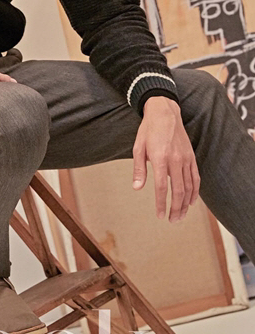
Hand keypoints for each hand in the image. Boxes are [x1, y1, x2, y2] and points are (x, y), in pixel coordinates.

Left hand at [132, 96, 199, 221]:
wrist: (165, 112)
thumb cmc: (148, 130)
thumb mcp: (138, 148)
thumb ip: (139, 169)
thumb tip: (137, 188)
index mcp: (160, 158)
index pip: (162, 187)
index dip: (162, 204)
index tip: (160, 215)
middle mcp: (175, 160)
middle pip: (179, 191)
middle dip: (176, 208)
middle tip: (172, 220)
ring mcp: (186, 158)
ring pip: (189, 186)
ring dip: (186, 204)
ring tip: (181, 216)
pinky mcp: (191, 156)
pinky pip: (195, 177)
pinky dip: (195, 191)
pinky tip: (191, 201)